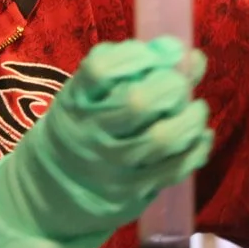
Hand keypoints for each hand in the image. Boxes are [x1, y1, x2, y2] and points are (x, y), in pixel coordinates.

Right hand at [0, 37, 213, 247]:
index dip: (136, 55)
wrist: (48, 190)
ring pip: (162, 138)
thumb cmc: (81, 127)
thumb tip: (189, 56)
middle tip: (180, 85)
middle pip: (138, 102)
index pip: (101, 69)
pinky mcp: (131, 193)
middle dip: (171, 85)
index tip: (156, 53)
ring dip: (191, 118)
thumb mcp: (90, 95)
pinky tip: (200, 136)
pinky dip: (197, 148)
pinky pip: (175, 169)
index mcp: (76, 99)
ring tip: (195, 109)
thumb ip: (137, 68)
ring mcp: (111, 166)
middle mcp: (90, 131)